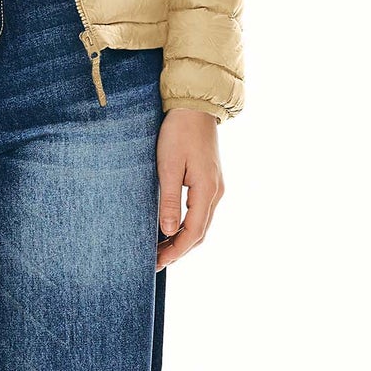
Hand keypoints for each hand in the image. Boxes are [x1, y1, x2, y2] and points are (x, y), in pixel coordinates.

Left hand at [156, 107, 224, 269]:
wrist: (195, 107)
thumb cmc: (178, 133)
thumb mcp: (169, 166)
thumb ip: (169, 200)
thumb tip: (167, 231)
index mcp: (207, 190)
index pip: (193, 232)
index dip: (176, 251)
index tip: (157, 263)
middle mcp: (216, 192)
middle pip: (200, 233)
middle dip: (179, 250)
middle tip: (155, 261)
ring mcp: (215, 187)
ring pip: (201, 224)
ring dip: (183, 239)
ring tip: (160, 249)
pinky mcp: (210, 181)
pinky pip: (200, 212)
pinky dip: (187, 226)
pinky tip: (170, 228)